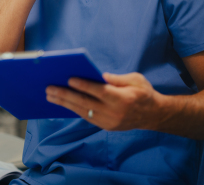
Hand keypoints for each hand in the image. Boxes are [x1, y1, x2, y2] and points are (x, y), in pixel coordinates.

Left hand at [46, 72, 164, 130]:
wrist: (154, 115)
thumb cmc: (144, 93)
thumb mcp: (136, 80)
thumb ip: (117, 79)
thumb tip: (99, 76)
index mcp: (122, 99)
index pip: (99, 91)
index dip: (84, 85)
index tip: (69, 79)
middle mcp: (114, 112)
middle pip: (86, 103)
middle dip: (66, 95)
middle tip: (50, 89)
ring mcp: (109, 121)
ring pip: (83, 112)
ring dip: (65, 104)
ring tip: (50, 96)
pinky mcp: (106, 126)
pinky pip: (87, 117)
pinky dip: (74, 109)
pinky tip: (63, 103)